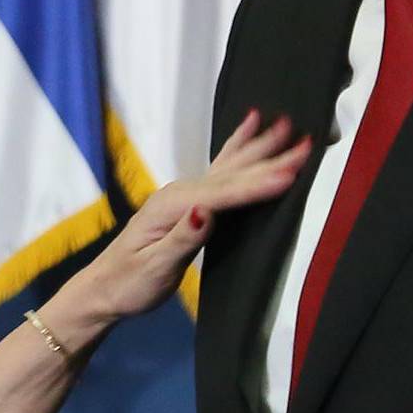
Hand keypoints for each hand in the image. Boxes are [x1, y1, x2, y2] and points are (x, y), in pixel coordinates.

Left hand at [47, 113, 309, 334]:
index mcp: (173, 207)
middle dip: (271, 157)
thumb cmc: (128, 284)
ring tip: (288, 124)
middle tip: (308, 141)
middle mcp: (180, 192)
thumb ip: (181, 239)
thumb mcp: (154, 268)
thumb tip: (206, 212)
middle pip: (232, 173)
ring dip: (260, 146)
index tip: (292, 174)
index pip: (223, 195)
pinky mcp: (189, 201)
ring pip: (230, 166)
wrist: (103, 288)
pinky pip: (221, 169)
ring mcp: (184, 193)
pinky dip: (239, 148)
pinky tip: (251, 128)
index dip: (258, 185)